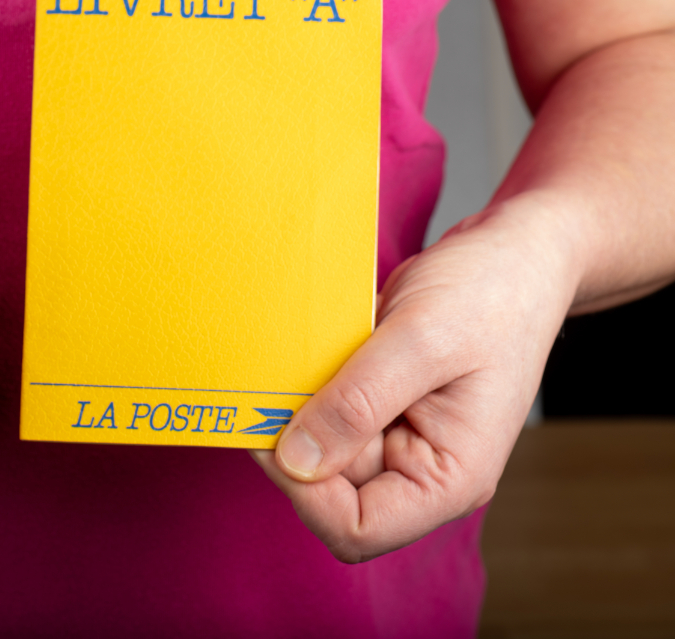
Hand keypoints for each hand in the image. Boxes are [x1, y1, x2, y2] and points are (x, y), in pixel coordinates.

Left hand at [251, 194, 579, 561]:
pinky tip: (306, 355)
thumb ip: (359, 402)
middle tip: (269, 387)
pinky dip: (306, 391)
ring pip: (319, 453)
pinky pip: (325, 416)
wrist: (513, 254)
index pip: (357, 528)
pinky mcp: (378, 408)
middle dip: (293, 447)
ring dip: (295, 414)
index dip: (304, 491)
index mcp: (449, 479)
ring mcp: (398, 440)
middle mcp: (421, 472)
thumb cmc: (492, 294)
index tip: (270, 432)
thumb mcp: (422, 338)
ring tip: (294, 361)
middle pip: (328, 494)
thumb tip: (296, 460)